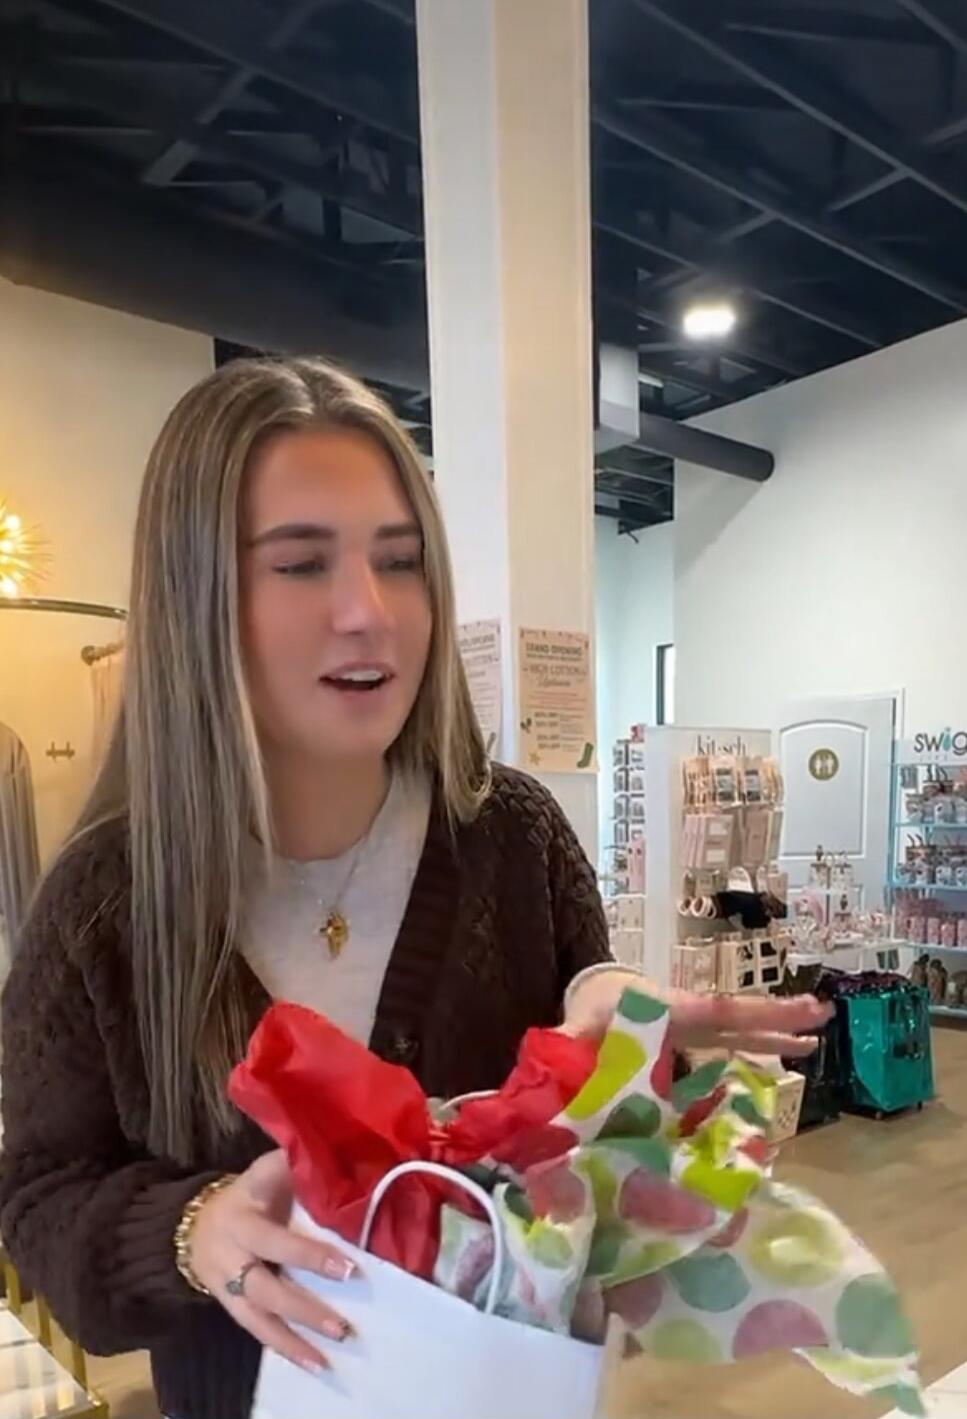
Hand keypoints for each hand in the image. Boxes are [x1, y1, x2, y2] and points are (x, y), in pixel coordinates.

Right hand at [189, 1150, 356, 1375]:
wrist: (190, 1225)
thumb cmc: (247, 1194)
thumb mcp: (264, 1172)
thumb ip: (294, 1164)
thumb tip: (340, 1156)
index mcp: (243, 1213)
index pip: (274, 1236)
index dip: (307, 1251)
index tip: (347, 1265)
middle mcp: (233, 1251)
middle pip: (266, 1283)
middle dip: (305, 1300)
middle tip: (347, 1305)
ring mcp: (229, 1283)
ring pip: (261, 1312)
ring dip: (299, 1331)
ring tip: (338, 1340)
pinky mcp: (230, 1306)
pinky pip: (258, 1330)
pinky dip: (287, 1349)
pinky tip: (316, 1363)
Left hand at [564, 969, 832, 1055]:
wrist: (596, 990)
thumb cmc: (591, 1007)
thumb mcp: (578, 1026)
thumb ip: (570, 1044)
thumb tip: (560, 1061)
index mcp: (669, 1009)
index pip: (717, 1012)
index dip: (752, 1016)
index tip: (787, 1010)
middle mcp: (691, 1013)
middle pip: (740, 1016)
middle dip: (779, 1016)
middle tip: (824, 1013)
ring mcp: (697, 1024)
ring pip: (744, 1028)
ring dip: (778, 1032)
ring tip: (817, 1040)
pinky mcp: (698, 1035)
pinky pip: (735, 1041)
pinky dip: (763, 1045)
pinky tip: (789, 1055)